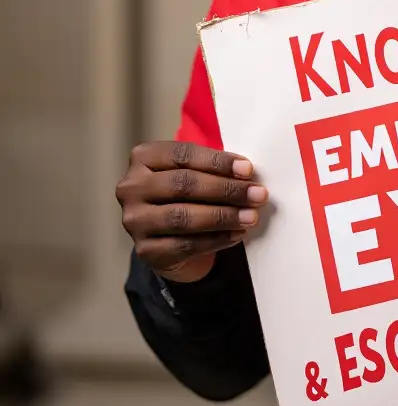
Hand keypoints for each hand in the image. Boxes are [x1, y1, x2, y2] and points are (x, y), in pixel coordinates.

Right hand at [117, 141, 267, 281]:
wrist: (166, 234)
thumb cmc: (187, 192)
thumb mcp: (195, 171)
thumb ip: (214, 167)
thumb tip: (248, 174)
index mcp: (143, 157)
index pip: (184, 154)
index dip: (218, 162)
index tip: (248, 170)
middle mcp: (131, 187)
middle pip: (183, 185)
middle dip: (226, 190)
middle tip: (258, 195)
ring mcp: (134, 221)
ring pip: (183, 217)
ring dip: (224, 217)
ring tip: (252, 216)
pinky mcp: (144, 250)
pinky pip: (185, 245)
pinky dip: (216, 239)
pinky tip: (237, 234)